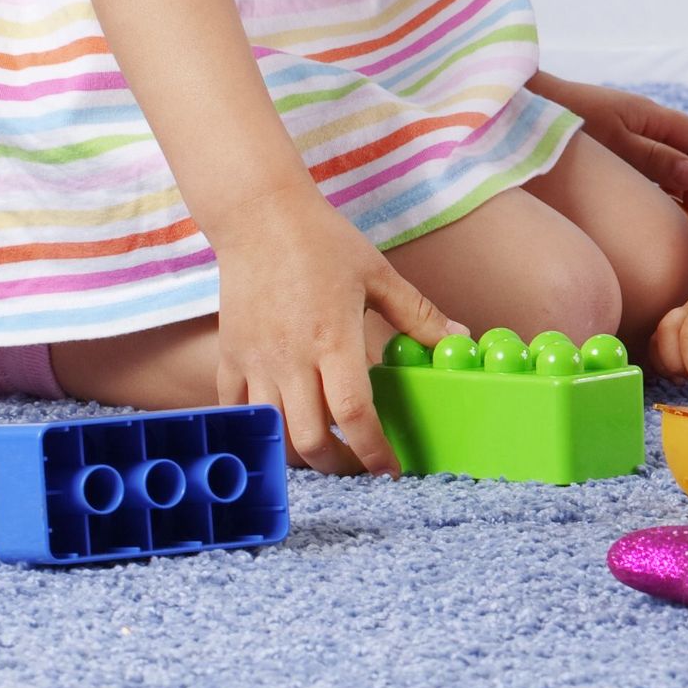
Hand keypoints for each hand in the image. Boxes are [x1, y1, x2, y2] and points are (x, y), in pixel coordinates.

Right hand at [208, 187, 452, 473]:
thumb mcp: (380, 275)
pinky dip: (260, 430)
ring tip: (329, 451)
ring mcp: (254, 361)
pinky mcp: (228, 357)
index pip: (353, 413)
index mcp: (333, 340)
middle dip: (340, 464)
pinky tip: (283, 428)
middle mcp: (290, 359)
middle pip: (309, 439)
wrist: (260, 220)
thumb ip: (418, 314)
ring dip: (300, 454)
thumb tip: (459, 339)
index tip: (391, 468)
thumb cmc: (324, 243)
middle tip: (362, 464)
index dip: (374, 449)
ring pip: (272, 433)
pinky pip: (237, 412)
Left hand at [532, 73, 687, 223]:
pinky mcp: (605, 148)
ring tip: (671, 223)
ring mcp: (624, 135)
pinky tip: (638, 211)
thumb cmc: (564, 123)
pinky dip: (650, 189)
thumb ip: (653, 159)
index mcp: (651, 116)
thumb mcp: (612, 143)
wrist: (516, 108)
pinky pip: (641, 168)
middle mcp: (643, 124)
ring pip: (666, 163)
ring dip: (675, 191)